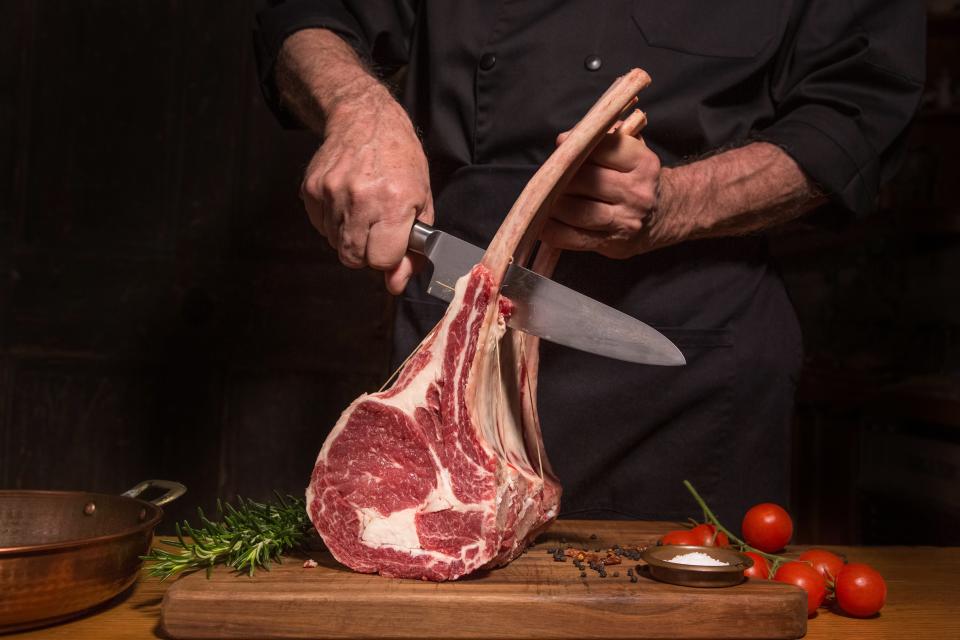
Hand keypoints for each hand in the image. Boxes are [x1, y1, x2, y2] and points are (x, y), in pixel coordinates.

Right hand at [300, 82, 432, 293]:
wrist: (365, 120)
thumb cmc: (401, 161)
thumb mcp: (422, 202)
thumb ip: (412, 249)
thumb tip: (396, 285)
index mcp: (394, 203)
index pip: (382, 260)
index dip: (388, 259)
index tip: (392, 246)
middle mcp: (361, 198)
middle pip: (354, 258)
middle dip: (367, 253)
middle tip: (377, 231)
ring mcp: (332, 193)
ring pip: (335, 244)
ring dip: (350, 236)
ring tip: (363, 210)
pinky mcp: (311, 189)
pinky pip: (320, 226)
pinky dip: (333, 222)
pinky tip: (347, 201)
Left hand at [542, 131, 661, 258]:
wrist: (661, 214)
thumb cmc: (634, 175)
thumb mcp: (629, 148)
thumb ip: (600, 137)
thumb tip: (565, 141)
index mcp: (643, 163)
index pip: (603, 149)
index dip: (578, 146)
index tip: (562, 146)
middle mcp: (638, 193)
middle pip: (586, 181)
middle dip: (561, 177)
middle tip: (546, 176)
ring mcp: (626, 221)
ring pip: (578, 211)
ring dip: (553, 205)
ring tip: (542, 199)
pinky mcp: (613, 244)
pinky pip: (575, 238)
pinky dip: (553, 231)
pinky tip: (542, 223)